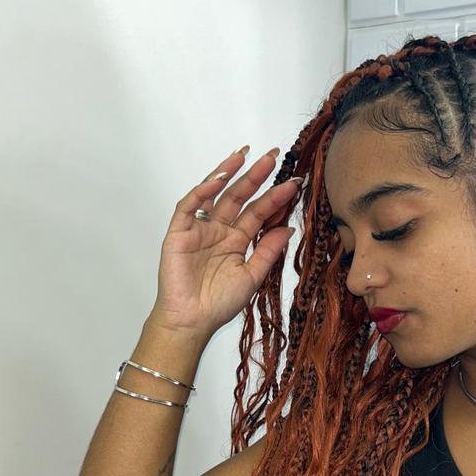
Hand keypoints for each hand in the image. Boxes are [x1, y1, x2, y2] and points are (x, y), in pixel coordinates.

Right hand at [148, 145, 302, 335]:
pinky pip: (190, 205)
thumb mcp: (252, 276)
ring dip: (230, 173)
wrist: (192, 321)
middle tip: (274, 156)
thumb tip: (288, 228)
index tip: (295, 183)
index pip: (260, 212)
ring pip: (216, 193)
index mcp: (238, 240)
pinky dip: (203, 190)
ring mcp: (200, 228)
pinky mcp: (180, 231)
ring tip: (246, 154)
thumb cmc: (218, 303)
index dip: (276, 197)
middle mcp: (220, 229)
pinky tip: (220, 178)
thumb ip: (268, 251)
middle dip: (256, 175)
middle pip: (241, 196)